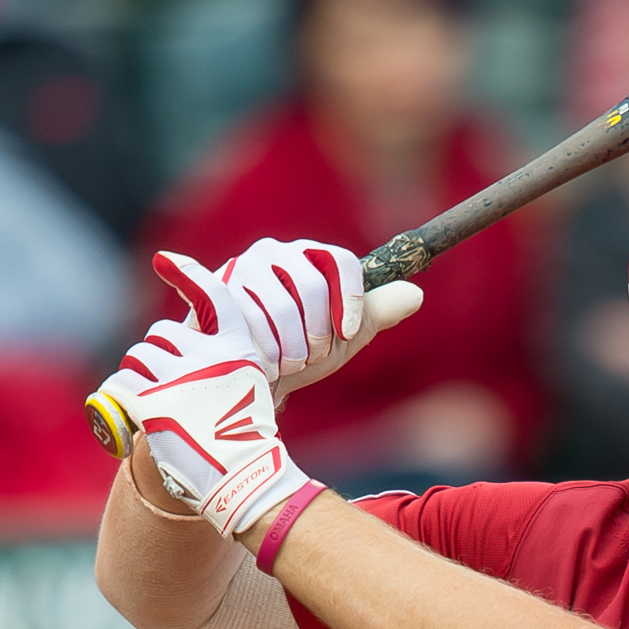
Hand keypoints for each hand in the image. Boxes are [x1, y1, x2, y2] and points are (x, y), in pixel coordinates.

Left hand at [97, 252, 312, 533]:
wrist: (242, 477)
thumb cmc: (246, 437)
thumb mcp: (248, 385)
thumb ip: (224, 359)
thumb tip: (189, 344)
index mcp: (239, 347)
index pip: (213, 296)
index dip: (188, 274)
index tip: (165, 260)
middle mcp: (210, 356)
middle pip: (161, 335)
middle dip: (157, 356)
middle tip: (165, 386)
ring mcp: (181, 377)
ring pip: (138, 358)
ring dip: (138, 377)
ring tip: (153, 404)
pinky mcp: (153, 402)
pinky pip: (120, 385)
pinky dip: (120, 399)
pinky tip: (132, 415)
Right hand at [218, 238, 422, 396]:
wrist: (246, 375)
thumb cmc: (299, 351)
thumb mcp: (344, 335)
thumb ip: (376, 313)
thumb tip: (416, 294)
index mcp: (311, 256)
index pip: (339, 261)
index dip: (350, 299)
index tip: (349, 333)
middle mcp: (275, 252)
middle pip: (310, 283)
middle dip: (317, 330)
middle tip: (312, 355)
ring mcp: (241, 268)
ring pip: (279, 304)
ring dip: (290, 345)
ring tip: (288, 363)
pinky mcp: (212, 290)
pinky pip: (246, 317)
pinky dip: (263, 349)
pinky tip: (264, 364)